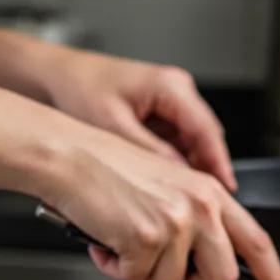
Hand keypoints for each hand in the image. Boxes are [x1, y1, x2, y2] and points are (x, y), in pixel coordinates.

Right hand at [42, 122, 279, 279]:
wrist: (70, 156)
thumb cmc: (110, 169)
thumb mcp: (171, 186)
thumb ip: (198, 222)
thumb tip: (205, 266)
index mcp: (211, 194)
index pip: (257, 242)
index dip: (272, 277)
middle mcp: (201, 207)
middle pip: (221, 277)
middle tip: (164, 274)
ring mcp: (176, 223)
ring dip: (143, 273)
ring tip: (124, 241)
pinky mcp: (146, 238)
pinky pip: (136, 279)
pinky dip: (115, 268)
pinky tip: (106, 240)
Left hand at [43, 47, 235, 190]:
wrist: (54, 76)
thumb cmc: (77, 89)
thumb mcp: (114, 126)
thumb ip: (150, 152)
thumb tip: (180, 178)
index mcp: (171, 87)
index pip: (207, 131)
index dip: (218, 163)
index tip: (225, 190)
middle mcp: (177, 92)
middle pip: (205, 139)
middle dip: (205, 171)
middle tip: (204, 203)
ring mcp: (170, 103)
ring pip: (193, 144)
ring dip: (189, 169)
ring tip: (181, 198)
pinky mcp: (160, 114)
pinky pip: (177, 143)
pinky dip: (174, 164)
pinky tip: (165, 184)